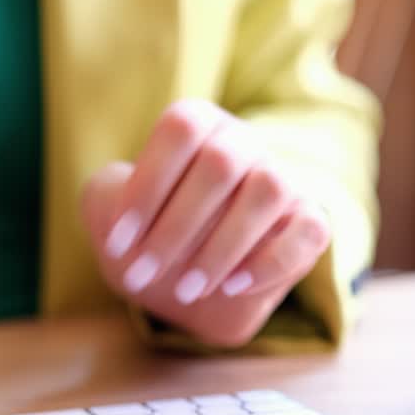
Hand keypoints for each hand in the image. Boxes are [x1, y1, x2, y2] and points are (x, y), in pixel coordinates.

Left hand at [81, 100, 330, 346]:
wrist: (180, 284)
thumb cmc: (143, 235)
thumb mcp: (107, 212)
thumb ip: (104, 195)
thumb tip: (125, 197)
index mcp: (196, 125)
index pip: (180, 129)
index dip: (147, 184)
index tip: (119, 241)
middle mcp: (243, 143)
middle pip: (220, 162)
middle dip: (174, 228)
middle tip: (143, 274)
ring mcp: (282, 180)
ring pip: (269, 189)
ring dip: (221, 247)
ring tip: (186, 288)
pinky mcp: (309, 223)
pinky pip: (310, 230)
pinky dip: (269, 262)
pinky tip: (230, 287)